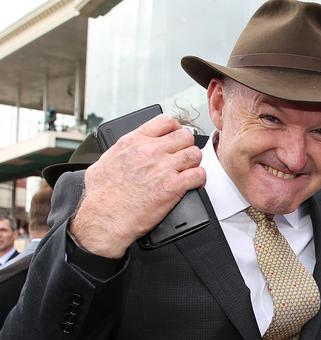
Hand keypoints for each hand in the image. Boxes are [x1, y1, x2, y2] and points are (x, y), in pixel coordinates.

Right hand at [70, 115, 205, 257]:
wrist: (104, 217)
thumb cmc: (100, 196)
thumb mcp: (104, 162)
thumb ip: (120, 152)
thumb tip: (123, 153)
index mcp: (133, 141)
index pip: (165, 121)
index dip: (175, 128)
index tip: (176, 136)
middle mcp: (150, 151)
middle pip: (185, 136)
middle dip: (187, 146)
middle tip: (183, 156)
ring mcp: (164, 168)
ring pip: (194, 154)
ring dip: (194, 163)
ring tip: (188, 171)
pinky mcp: (173, 186)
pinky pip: (199, 175)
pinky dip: (199, 179)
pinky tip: (193, 184)